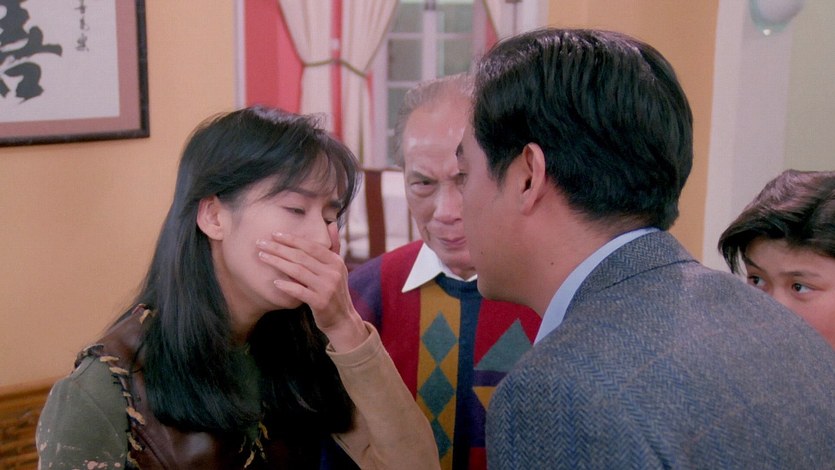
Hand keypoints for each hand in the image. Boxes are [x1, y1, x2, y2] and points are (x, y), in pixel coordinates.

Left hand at [256, 232, 367, 350]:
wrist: (342, 319)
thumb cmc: (334, 291)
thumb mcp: (338, 268)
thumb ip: (334, 246)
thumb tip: (331, 224)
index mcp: (336, 261)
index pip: (310, 246)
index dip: (291, 239)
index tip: (274, 234)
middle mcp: (332, 272)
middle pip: (301, 256)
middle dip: (279, 248)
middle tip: (261, 243)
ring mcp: (327, 288)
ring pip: (297, 271)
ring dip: (277, 262)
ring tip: (262, 256)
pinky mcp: (320, 302)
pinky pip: (299, 291)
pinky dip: (286, 286)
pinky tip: (274, 282)